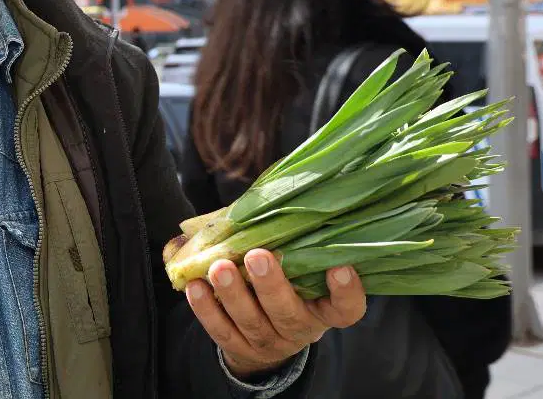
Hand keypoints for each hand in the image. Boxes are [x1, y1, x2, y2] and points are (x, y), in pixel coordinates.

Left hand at [185, 248, 366, 379]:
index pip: (346, 310)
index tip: (340, 268)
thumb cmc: (287, 285)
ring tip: (219, 268)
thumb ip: (292, 244)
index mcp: (323, 310)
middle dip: (271, 285)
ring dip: (233, 294)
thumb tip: (276, 195)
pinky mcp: (239, 347)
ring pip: (251, 321)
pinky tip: (195, 286)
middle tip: (257, 257)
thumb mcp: (299, 270)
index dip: (347, 293)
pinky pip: (221, 331)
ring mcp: (269, 342)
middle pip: (288, 314)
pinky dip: (206, 309)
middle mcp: (300, 329)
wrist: (267, 336)